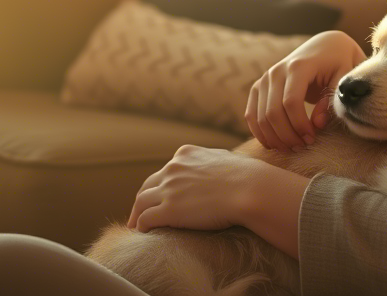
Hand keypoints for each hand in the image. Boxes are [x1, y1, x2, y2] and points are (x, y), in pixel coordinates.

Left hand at [126, 145, 260, 232]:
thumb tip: (217, 167)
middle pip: (148, 185)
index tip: (160, 195)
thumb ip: (212, 162)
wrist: (249, 189)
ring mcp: (169, 188)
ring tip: (136, 225)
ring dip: (136, 214)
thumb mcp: (225, 159)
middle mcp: (173, 168)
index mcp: (185, 154)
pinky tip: (143, 233)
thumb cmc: (246, 176)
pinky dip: (142, 226)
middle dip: (143, 199)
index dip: (160, 184)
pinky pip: (146, 219)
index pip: (166, 170)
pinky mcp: (169, 209)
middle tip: (140, 212)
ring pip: (141, 201)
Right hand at [245, 30, 366, 151]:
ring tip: (293, 147)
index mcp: (298, 66)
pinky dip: (260, 133)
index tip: (312, 138)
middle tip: (303, 147)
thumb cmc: (339, 62)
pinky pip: (251, 115)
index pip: (291, 102)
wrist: (324, 46)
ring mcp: (264, 79)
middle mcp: (276, 71)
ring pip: (260, 117)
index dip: (300, 125)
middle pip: (273, 112)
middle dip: (287, 136)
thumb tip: (317, 123)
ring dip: (274, 138)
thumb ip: (332, 99)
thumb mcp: (344, 76)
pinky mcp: (258, 87)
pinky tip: (276, 144)